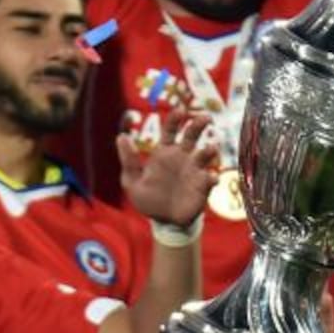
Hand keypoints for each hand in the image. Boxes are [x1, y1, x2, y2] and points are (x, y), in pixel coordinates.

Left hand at [118, 112, 217, 229]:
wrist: (163, 222)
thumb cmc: (148, 199)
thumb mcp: (132, 181)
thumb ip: (129, 160)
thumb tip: (121, 136)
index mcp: (165, 152)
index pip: (171, 130)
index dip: (176, 119)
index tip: (181, 111)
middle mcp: (182, 157)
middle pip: (192, 135)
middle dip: (199, 124)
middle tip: (205, 117)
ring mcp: (194, 170)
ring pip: (206, 154)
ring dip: (210, 150)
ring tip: (211, 148)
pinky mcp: (203, 186)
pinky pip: (210, 178)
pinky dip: (213, 177)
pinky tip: (212, 178)